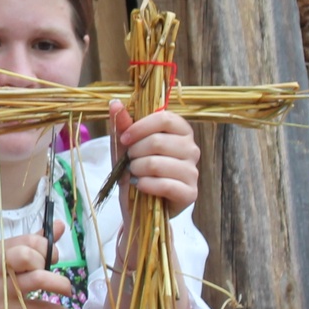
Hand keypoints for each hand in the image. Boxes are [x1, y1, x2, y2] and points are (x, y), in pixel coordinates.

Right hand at [0, 232, 75, 308]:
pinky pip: (37, 308)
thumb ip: (31, 244)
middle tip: (51, 273)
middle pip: (30, 255)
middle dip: (48, 262)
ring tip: (66, 291)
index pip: (30, 239)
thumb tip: (59, 225)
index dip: (47, 247)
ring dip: (60, 284)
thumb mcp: (2, 262)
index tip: (49, 258)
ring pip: (38, 279)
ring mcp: (0, 290)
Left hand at [110, 100, 199, 216]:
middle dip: (135, 152)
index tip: (124, 139)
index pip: (165, 118)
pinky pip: (165, 185)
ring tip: (134, 174)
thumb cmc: (135, 171)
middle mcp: (192, 149)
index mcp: (181, 131)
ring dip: (137, 169)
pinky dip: (145, 185)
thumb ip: (122, 125)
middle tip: (128, 161)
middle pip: (158, 141)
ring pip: (158, 164)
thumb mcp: (125, 147)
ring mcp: (193, 172)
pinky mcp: (190, 193)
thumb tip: (115, 103)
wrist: (139, 205)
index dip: (140, 127)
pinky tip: (140, 185)